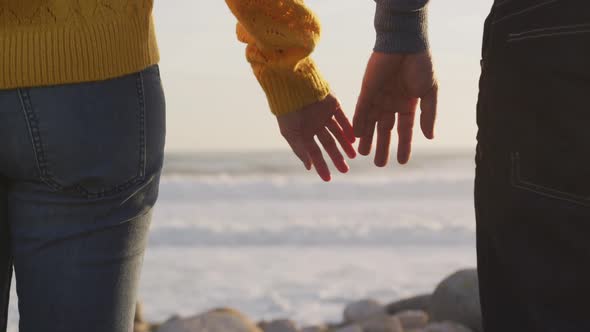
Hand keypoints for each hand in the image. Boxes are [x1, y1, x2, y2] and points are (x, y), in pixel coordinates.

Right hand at [278, 94, 356, 181]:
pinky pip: (343, 119)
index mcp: (303, 133)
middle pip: (329, 144)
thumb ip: (300, 151)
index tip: (328, 179)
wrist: (292, 87)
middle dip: (337, 157)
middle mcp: (314, 125)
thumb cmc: (288, 112)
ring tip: (353, 156)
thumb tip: (309, 168)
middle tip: (345, 170)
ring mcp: (324, 115)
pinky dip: (348, 129)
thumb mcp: (291, 134)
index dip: (321, 165)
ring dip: (345, 144)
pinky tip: (353, 139)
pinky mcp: (333, 105)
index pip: (314, 152)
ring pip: (338, 133)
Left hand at [353, 52, 437, 166]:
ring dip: (367, 138)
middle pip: (385, 130)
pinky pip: (361, 111)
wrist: (404, 43)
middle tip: (378, 164)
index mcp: (408, 104)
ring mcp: (378, 98)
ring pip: (371, 123)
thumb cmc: (420, 65)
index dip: (404, 146)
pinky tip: (356, 136)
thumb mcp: (428, 92)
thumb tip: (429, 137)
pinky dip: (359, 123)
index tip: (402, 162)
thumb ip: (428, 114)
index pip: (405, 130)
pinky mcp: (366, 91)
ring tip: (363, 154)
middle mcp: (392, 103)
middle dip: (382, 146)